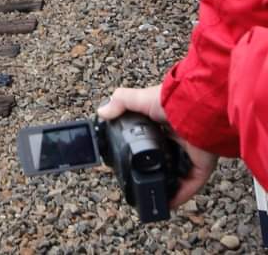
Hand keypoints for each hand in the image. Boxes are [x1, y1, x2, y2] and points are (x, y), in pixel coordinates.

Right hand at [98, 85, 217, 207]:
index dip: (142, 146)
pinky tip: (167, 205)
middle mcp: (177, 138)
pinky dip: (179, 196)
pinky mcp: (200, 166)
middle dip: (153, 168)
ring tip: (151, 194)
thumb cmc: (170, 101)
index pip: (152, 137)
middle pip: (164, 157)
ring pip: (176, 173)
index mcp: (163, 123)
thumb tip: (102, 112)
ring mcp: (189, 153)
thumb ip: (121, 102)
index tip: (129, 156)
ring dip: (166, 184)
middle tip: (139, 178)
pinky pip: (189, 185)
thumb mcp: (140, 98)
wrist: (194, 111)